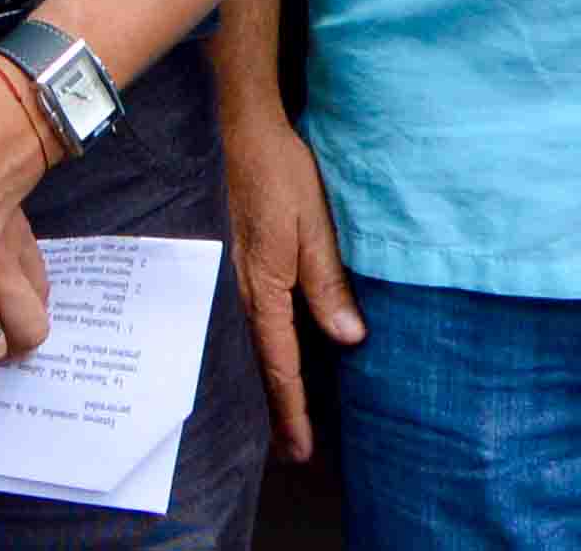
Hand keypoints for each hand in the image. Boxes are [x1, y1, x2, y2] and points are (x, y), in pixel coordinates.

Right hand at [221, 93, 367, 461]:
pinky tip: (259, 357)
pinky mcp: (232, 263)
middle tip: (288, 451)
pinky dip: (254, 351)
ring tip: (275, 418)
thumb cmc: (280, 173)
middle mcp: (241, 291)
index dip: (292, 408)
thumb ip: (327, 283)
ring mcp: (231, 278)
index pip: (280, 363)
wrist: (240, 128)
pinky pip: (244, 320)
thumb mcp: (314, 226)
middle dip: (272, 410)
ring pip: (248, 346)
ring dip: (263, 384)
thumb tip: (349, 339)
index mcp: (264, 288)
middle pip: (257, 365)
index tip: (301, 449)